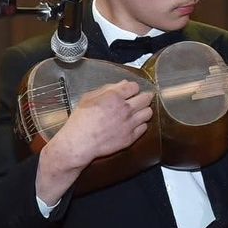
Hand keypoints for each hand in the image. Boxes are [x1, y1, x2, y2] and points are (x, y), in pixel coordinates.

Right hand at [35, 80, 154, 202]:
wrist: (79, 143)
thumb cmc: (80, 120)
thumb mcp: (89, 98)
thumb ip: (107, 89)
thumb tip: (122, 84)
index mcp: (114, 97)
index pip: (135, 86)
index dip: (133, 88)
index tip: (131, 91)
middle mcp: (125, 109)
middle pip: (146, 98)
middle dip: (144, 96)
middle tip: (142, 98)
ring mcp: (129, 124)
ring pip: (148, 113)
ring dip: (144, 110)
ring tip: (139, 111)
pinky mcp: (130, 138)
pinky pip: (144, 128)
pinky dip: (141, 124)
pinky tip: (134, 124)